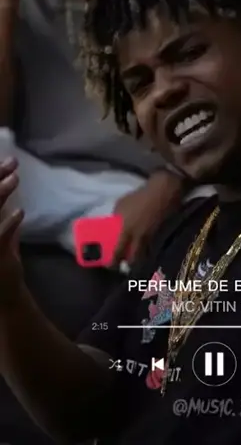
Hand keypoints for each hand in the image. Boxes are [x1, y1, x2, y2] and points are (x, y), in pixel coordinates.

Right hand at [0, 158, 23, 307]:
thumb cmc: (2, 264)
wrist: (4, 296)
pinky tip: (20, 212)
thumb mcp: (4, 236)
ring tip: (15, 179)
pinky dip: (9, 222)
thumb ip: (7, 219)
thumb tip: (13, 191)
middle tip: (13, 162)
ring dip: (0, 193)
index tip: (8, 164)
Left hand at [113, 170, 184, 265]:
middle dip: (129, 264)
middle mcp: (138, 238)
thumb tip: (115, 224)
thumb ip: (117, 217)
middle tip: (124, 264)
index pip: (118, 252)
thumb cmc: (139, 196)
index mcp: (126, 230)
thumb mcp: (121, 204)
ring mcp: (151, 237)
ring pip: (144, 255)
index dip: (113, 262)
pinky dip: (148, 249)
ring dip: (139, 258)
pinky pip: (152, 247)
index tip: (109, 266)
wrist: (162, 192)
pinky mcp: (160, 234)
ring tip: (135, 258)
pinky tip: (146, 247)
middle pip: (134, 259)